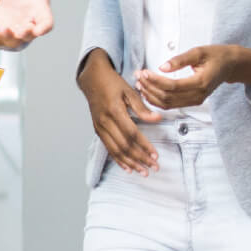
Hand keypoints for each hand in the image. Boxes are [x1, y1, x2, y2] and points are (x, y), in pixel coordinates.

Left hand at [0, 0, 82, 49]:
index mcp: (40, 17)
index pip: (46, 26)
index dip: (43, 28)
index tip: (38, 29)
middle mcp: (28, 27)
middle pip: (29, 36)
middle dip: (24, 34)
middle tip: (21, 29)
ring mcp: (13, 33)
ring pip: (12, 41)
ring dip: (8, 37)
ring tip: (4, 28)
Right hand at [78, 50, 161, 174]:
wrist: (93, 79)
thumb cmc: (112, 83)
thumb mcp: (129, 91)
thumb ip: (142, 108)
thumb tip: (157, 119)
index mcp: (115, 111)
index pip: (132, 133)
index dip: (144, 145)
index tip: (155, 154)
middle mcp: (105, 122)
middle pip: (124, 146)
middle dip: (140, 158)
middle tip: (153, 166)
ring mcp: (100, 127)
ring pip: (116, 150)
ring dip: (130, 163)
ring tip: (143, 171)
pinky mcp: (98, 130)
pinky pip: (109, 148)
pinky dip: (118, 160)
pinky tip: (127, 167)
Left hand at [137, 45, 237, 109]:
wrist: (230, 65)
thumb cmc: (217, 56)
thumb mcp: (199, 52)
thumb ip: (180, 60)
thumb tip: (162, 67)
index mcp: (201, 82)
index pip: (172, 86)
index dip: (155, 80)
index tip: (144, 72)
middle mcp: (198, 95)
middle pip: (167, 97)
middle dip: (150, 87)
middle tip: (139, 76)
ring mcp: (196, 100)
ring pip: (167, 104)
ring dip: (151, 95)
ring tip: (140, 84)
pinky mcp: (192, 101)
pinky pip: (172, 105)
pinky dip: (158, 100)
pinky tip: (149, 91)